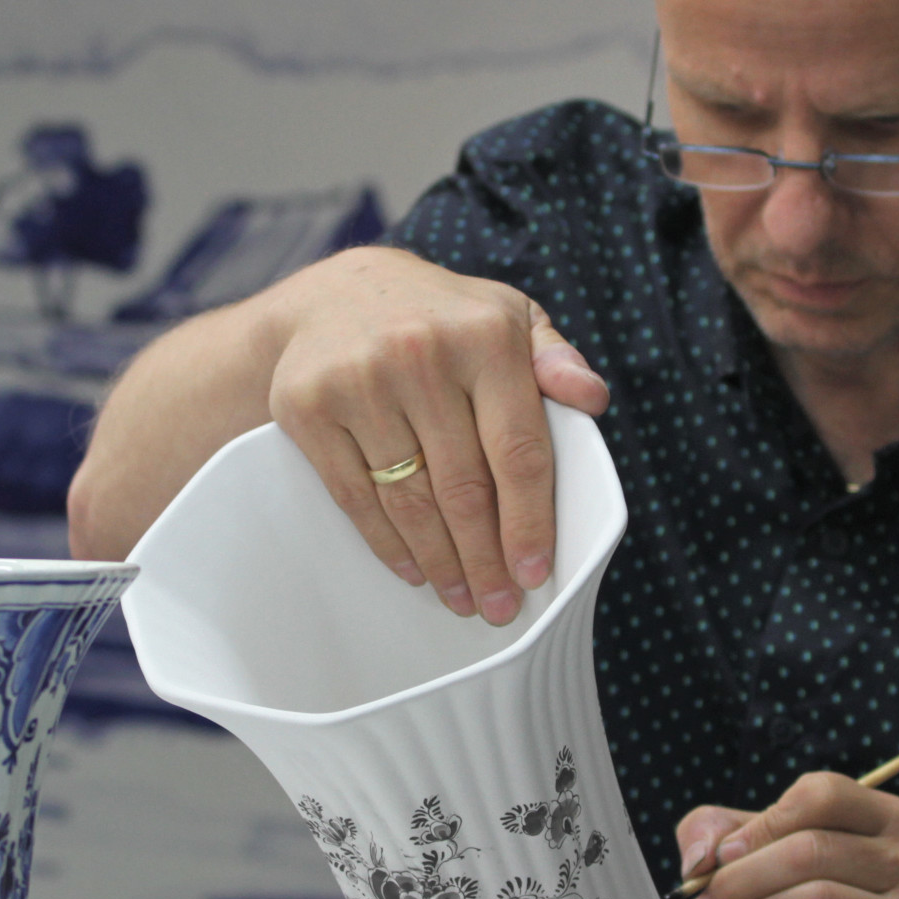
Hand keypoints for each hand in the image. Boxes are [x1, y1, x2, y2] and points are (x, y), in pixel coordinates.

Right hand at [264, 247, 608, 623]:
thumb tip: (591, 399)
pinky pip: (355, 495)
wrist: (335, 293)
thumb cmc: (441, 319)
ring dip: (439, 561)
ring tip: (460, 595)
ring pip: (409, 499)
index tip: (533, 572)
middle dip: (485, 558)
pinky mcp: (307, 405)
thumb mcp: (506, 318)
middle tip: (497, 604)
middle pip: (462, 487)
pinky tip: (412, 568)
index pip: (518, 450)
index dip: (528, 521)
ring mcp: (358, 380)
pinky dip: (386, 542)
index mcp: (485, 335)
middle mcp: (421, 353)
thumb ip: (555, 359)